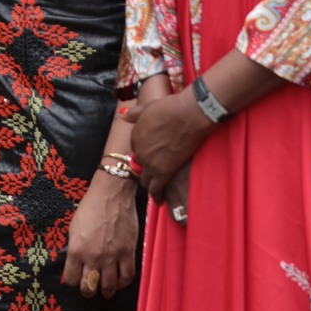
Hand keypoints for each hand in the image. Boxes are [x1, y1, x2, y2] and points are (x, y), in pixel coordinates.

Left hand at [60, 172, 139, 299]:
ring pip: (109, 287)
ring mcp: (112, 256)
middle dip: (88, 291)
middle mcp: (93, 257)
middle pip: (89, 287)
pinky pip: (127, 277)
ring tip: (106, 290)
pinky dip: (123, 283)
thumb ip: (74, 249)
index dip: (73, 282)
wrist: (111, 195)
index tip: (76, 279)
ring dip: (106, 291)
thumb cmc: (90, 208)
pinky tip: (120, 281)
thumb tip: (74, 266)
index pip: (71, 280)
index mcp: (76, 250)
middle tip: (90, 288)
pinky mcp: (128, 253)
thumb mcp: (74, 228)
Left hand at [121, 86, 213, 200]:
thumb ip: (134, 114)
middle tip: (154, 176)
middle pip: (141, 166)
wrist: (186, 115)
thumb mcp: (147, 108)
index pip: (137, 151)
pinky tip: (159, 201)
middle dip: (146, 171)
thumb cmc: (170, 108)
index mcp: (135, 136)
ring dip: (150, 185)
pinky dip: (157, 196)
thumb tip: (124, 116)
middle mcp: (139, 151)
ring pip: (146, 180)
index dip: (145, 154)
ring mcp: (150, 163)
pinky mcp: (163, 172)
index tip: (152, 158)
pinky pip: (156, 189)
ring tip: (155, 191)